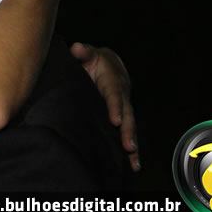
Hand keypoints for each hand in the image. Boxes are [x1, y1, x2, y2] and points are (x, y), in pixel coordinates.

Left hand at [71, 42, 140, 171]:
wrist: (108, 63)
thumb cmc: (94, 60)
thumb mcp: (88, 53)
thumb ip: (83, 52)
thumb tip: (77, 48)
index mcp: (113, 81)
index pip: (114, 94)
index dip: (115, 107)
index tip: (115, 120)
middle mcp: (121, 95)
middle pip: (127, 114)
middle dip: (128, 131)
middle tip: (128, 146)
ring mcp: (123, 107)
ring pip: (130, 126)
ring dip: (132, 143)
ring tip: (134, 161)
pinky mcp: (122, 116)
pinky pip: (126, 132)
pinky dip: (131, 148)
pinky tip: (133, 163)